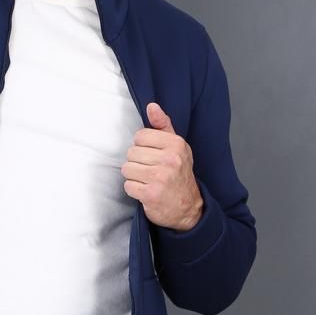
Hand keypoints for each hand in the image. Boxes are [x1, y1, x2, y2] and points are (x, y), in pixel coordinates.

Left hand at [121, 101, 203, 230]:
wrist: (188, 208)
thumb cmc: (179, 174)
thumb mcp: (176, 147)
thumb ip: (163, 126)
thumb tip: (151, 106)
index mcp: (176, 144)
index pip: (140, 136)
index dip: (141, 146)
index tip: (151, 155)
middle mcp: (170, 160)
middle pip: (131, 153)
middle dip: (136, 162)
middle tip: (149, 170)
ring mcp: (160, 178)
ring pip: (127, 169)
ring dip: (133, 177)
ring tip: (147, 180)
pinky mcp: (151, 194)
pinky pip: (128, 186)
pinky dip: (133, 190)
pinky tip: (145, 191)